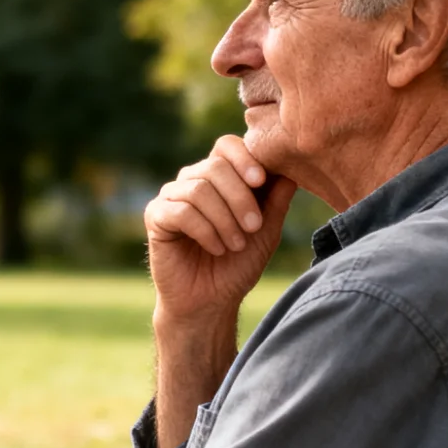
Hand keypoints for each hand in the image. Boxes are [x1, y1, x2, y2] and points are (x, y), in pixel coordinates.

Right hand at [144, 135, 297, 323]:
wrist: (210, 301)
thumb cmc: (238, 264)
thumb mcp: (266, 231)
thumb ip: (275, 200)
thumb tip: (291, 170)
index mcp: (219, 177)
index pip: (226, 146)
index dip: (244, 158)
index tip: (261, 181)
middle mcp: (192, 180)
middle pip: (215, 166)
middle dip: (239, 197)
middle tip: (254, 227)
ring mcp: (171, 196)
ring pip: (199, 189)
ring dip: (224, 219)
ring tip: (235, 244)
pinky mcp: (155, 216)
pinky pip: (181, 211)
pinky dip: (205, 231)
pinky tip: (216, 248)